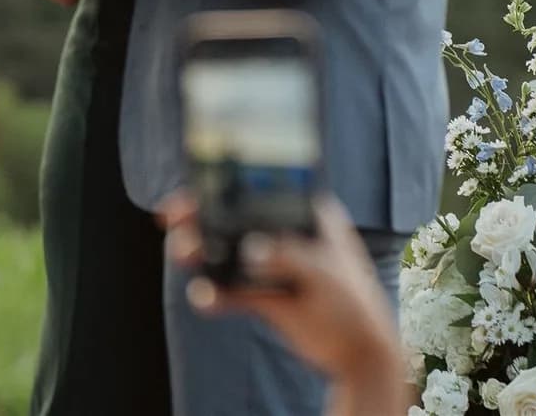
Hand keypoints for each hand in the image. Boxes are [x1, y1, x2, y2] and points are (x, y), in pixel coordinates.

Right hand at [160, 194, 405, 399]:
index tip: (200, 182)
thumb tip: (251, 251)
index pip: (266, 191)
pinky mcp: (265, 297)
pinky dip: (214, 294)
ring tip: (186, 256)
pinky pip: (231, 291)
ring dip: (203, 253)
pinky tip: (204, 298)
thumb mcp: (328, 272)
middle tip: (176, 218)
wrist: (359, 352)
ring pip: (228, 254)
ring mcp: (274, 267)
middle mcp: (287, 237)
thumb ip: (290, 258)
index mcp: (309, 216)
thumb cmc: (356, 302)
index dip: (231, 184)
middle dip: (204, 217)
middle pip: (238, 220)